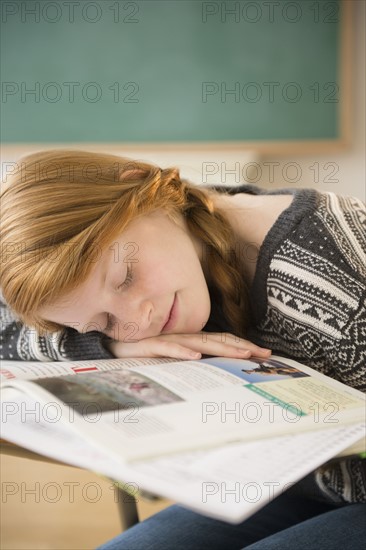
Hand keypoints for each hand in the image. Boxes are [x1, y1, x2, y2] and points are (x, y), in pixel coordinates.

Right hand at [106, 332, 270, 360]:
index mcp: (187, 340)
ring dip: (220, 348)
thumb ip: (186, 361)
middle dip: (240, 347)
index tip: (263, 353)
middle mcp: (180, 337)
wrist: (106, 347)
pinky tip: (195, 357)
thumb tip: (210, 372)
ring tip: (240, 353)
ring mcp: (164, 340)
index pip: (219, 340)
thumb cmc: (139, 354)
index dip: (240, 344)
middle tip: (262, 354)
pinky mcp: (147, 346)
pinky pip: (166, 348)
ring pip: (197, 343)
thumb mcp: (168, 360)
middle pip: (215, 341)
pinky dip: (181, 352)